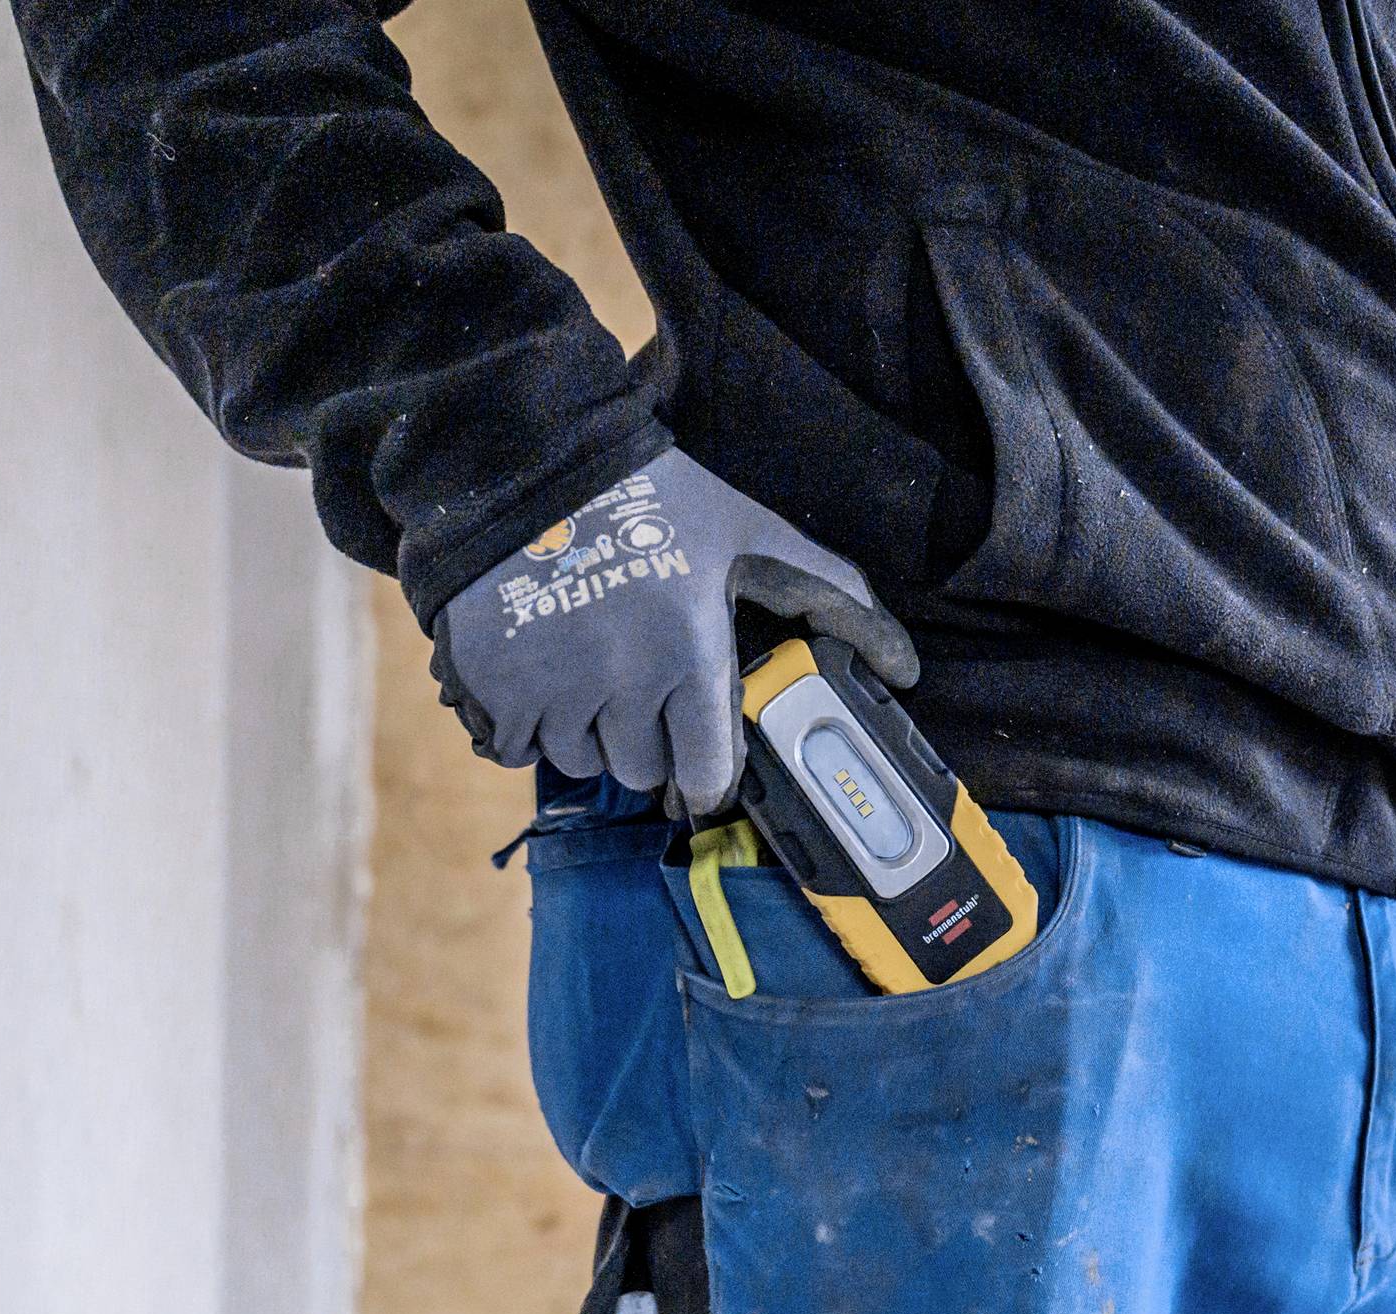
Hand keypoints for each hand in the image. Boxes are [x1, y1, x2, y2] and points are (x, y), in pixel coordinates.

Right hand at [431, 446, 917, 811]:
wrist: (528, 457)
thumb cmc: (652, 496)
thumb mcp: (749, 534)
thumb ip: (828, 594)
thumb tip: (905, 665)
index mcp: (690, 657)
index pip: (708, 775)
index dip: (707, 775)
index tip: (699, 762)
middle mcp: (623, 687)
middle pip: (641, 772)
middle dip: (646, 741)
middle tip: (639, 687)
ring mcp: (552, 691)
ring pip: (578, 761)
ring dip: (585, 731)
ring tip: (586, 666)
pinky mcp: (490, 686)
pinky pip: (513, 748)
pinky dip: (524, 723)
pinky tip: (538, 672)